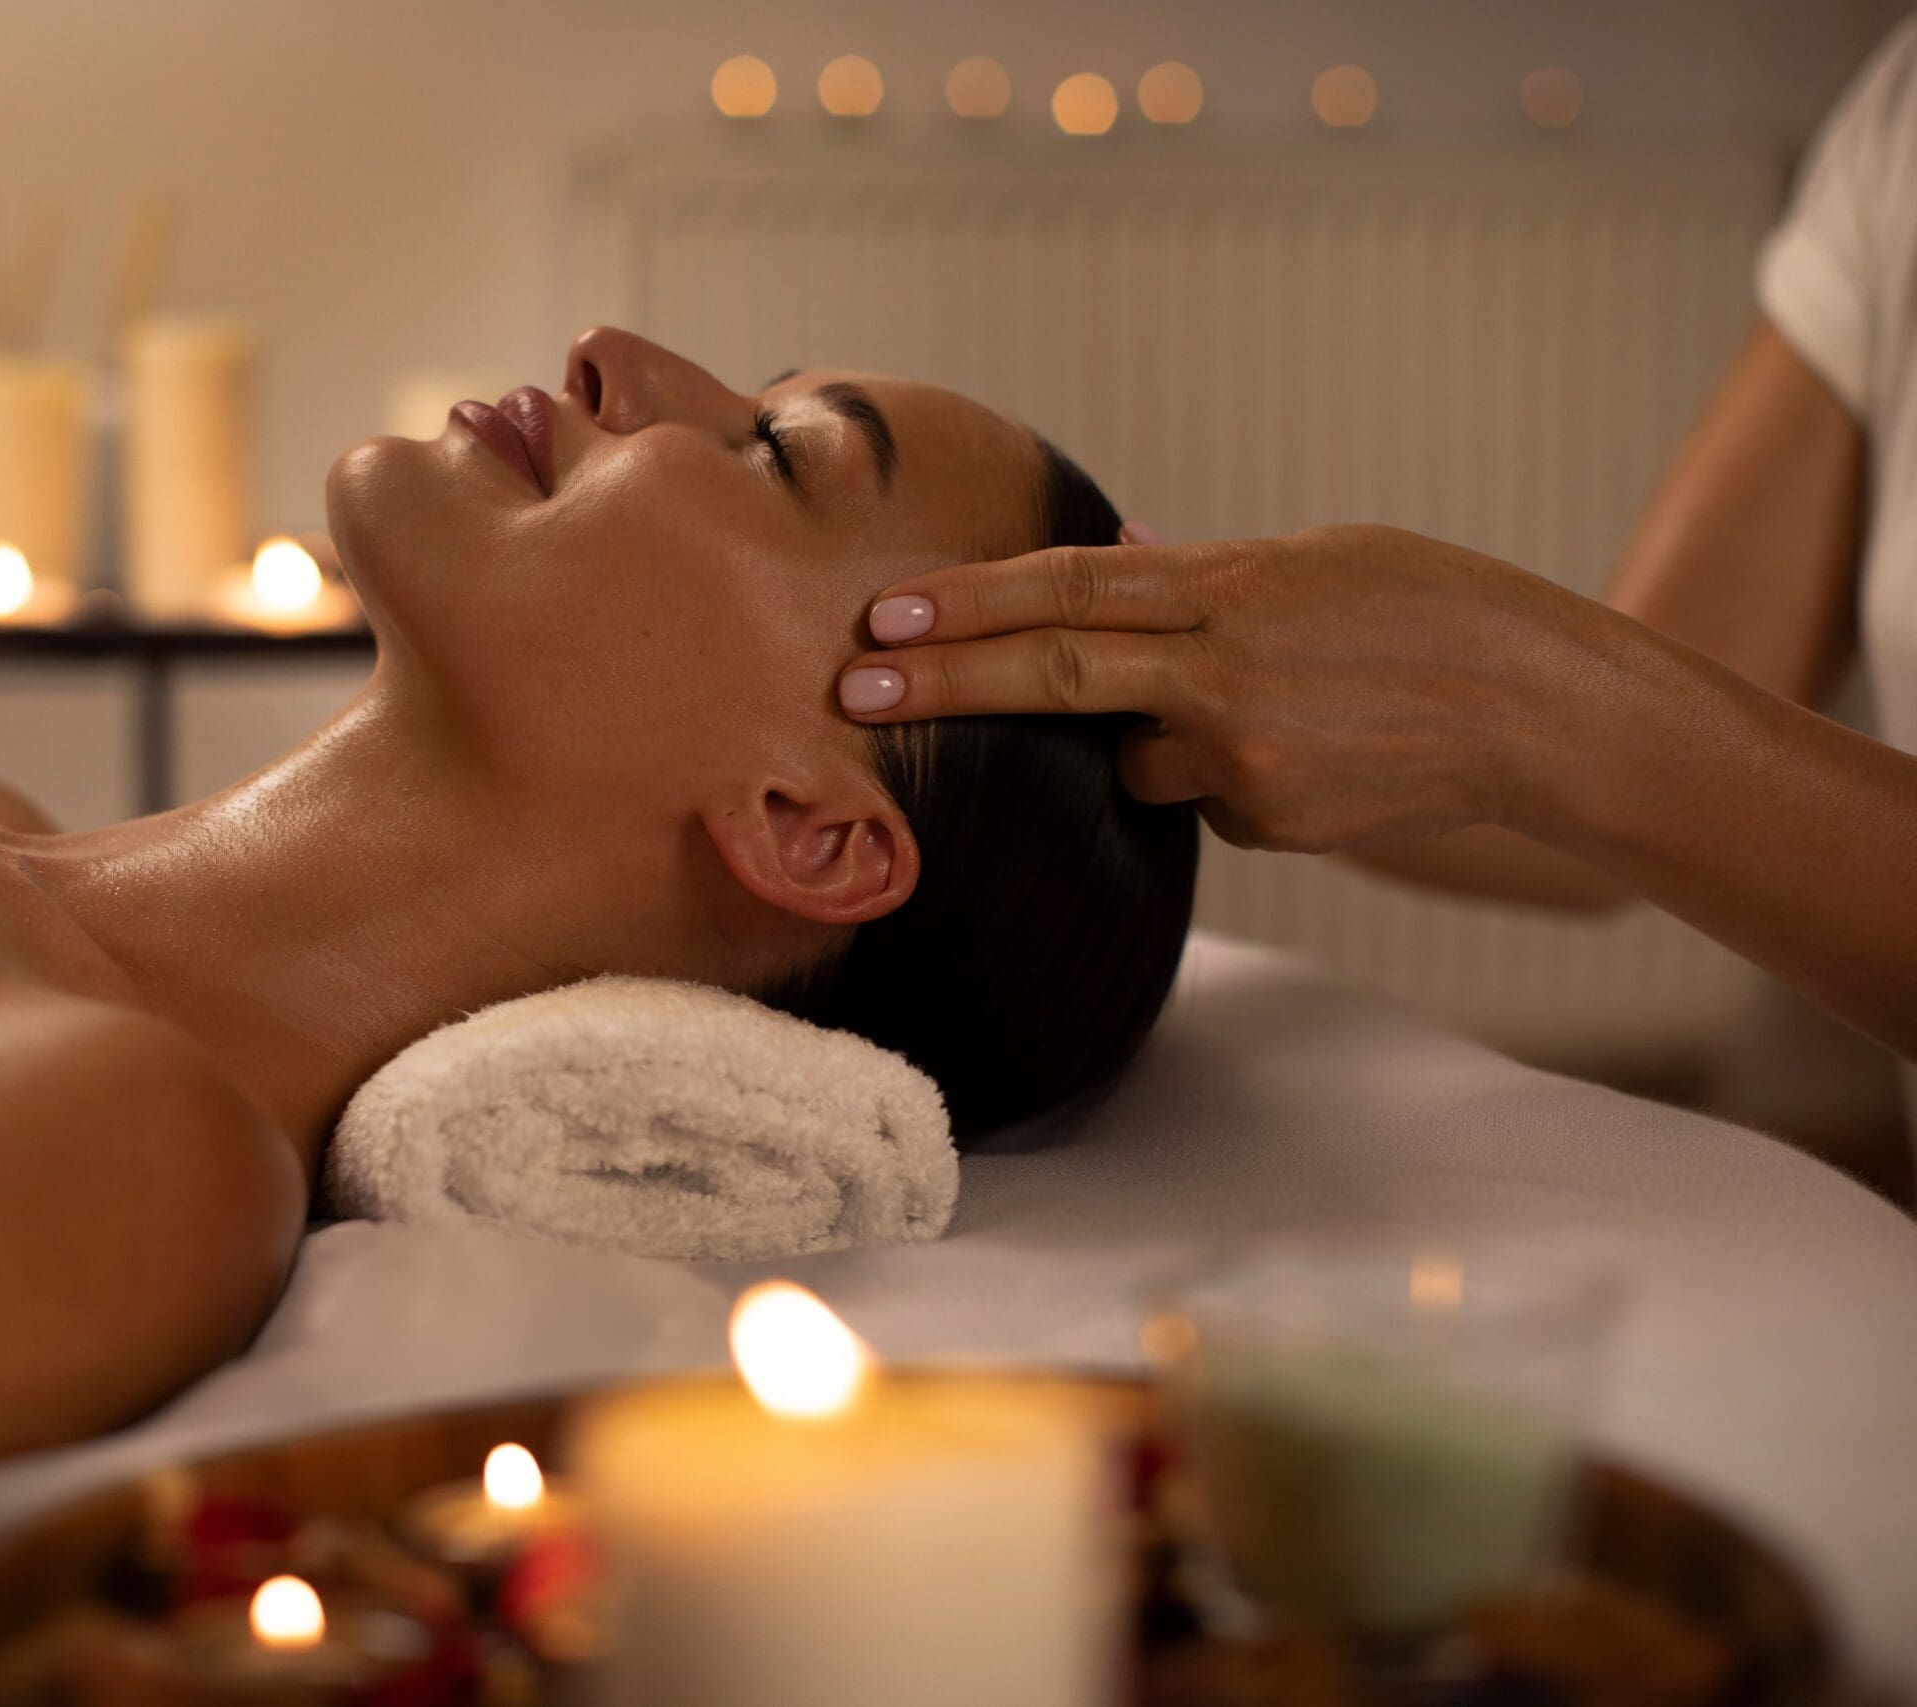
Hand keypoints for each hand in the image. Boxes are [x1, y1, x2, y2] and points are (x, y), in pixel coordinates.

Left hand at [836, 524, 1633, 851]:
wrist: (1536, 712)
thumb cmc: (1428, 609)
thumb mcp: (1314, 556)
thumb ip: (1199, 572)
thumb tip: (1110, 556)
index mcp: (1232, 586)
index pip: (1070, 587)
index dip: (969, 602)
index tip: (884, 617)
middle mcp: (1225, 673)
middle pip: (1055, 673)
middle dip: (946, 685)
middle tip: (854, 692)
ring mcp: (1243, 758)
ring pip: (1133, 755)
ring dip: (1151, 733)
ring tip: (1269, 705)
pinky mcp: (1264, 823)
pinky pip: (1198, 797)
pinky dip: (1218, 772)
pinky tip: (1303, 750)